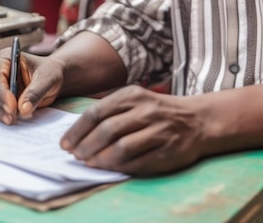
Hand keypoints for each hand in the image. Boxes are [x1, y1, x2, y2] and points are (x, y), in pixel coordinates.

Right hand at [0, 47, 64, 124]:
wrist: (49, 79)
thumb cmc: (48, 72)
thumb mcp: (48, 79)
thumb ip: (36, 92)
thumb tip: (24, 109)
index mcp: (6, 57)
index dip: (0, 92)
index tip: (12, 107)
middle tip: (12, 118)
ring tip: (13, 120)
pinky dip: (0, 115)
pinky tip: (11, 118)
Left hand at [60, 85, 206, 174]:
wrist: (197, 120)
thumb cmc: (157, 110)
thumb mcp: (135, 99)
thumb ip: (110, 110)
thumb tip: (78, 132)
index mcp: (132, 95)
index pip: (97, 112)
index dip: (77, 130)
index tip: (65, 144)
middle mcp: (145, 110)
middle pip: (107, 130)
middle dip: (85, 146)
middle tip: (75, 156)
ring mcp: (158, 130)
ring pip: (121, 147)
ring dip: (100, 159)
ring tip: (89, 163)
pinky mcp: (168, 150)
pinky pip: (138, 161)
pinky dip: (119, 167)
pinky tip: (109, 168)